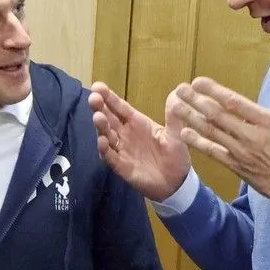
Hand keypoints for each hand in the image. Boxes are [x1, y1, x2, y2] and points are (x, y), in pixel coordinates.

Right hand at [89, 81, 191, 201]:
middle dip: (100, 108)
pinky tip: (102, 141)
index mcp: (138, 123)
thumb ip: (173, 116)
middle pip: (109, 118)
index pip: (120, 107)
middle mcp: (126, 134)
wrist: (176, 182)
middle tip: (93, 98)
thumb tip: (177, 91)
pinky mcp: (121, 166)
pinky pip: (110, 156)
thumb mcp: (176, 133)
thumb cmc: (175, 155)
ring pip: (107, 135)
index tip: (97, 86)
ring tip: (97, 117)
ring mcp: (122, 149)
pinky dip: (105, 149)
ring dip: (101, 126)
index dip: (109, 97)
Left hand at [166, 73, 269, 203]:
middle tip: (180, 89)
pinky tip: (183, 133)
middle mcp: (250, 135)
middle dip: (197, 101)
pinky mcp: (236, 166)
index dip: (215, 91)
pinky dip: (198, 143)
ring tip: (175, 106)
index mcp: (266, 122)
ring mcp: (241, 152)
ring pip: (212, 132)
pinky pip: (213, 152)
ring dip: (191, 118)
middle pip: (218, 115)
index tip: (199, 82)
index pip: (235, 102)